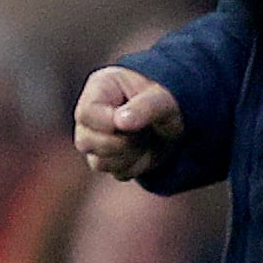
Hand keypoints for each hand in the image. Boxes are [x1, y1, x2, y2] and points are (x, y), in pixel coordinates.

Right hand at [73, 66, 182, 180]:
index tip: (133, 124)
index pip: (85, 114)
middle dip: (122, 142)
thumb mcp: (163, 99)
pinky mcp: (103, 160)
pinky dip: (134, 166)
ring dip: (129, 155)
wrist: (177, 119)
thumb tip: (120, 121)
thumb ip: (145, 107)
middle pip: (85, 141)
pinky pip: (114, 172)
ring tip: (144, 138)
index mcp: (98, 90)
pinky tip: (143, 150)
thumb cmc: (165, 101)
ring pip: (98, 162)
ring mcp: (92, 140)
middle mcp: (89, 117)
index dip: (108, 124)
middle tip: (145, 130)